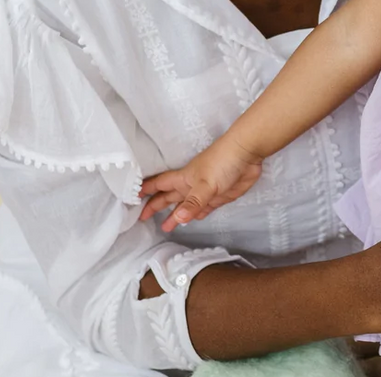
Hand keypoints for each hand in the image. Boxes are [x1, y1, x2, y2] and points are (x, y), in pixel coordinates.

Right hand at [138, 136, 263, 231]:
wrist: (248, 154)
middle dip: (157, 206)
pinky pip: (203, 208)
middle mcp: (192, 185)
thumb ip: (193, 202)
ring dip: (176, 215)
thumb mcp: (206, 183)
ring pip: (186, 205)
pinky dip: (195, 214)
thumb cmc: (223, 161)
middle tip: (143, 218)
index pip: (160, 184)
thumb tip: (179, 218)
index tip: (132, 197)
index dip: (146, 190)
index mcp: (183, 179)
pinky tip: (190, 219)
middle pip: (170, 197)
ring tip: (166, 226)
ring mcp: (206, 191)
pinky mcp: (219, 196)